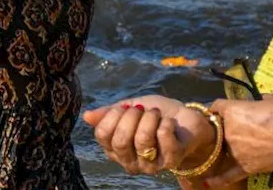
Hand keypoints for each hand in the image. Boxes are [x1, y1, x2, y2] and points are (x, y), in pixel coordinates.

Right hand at [83, 95, 215, 175]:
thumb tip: (87, 116)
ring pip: (142, 140)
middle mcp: (130, 162)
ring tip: (156, 114)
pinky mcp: (171, 161)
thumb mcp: (129, 108)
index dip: (112, 116)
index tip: (124, 107)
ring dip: (150, 118)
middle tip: (141, 110)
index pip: (102, 135)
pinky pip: (163, 137)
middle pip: (120, 141)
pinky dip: (166, 122)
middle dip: (131, 117)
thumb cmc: (154, 114)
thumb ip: (109, 113)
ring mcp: (150, 165)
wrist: (186, 120)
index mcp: (115, 149)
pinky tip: (169, 123)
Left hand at [207, 95, 272, 181]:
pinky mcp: (245, 167)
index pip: (216, 106)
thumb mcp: (271, 99)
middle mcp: (228, 132)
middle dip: (224, 126)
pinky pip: (227, 175)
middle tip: (238, 125)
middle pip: (218, 128)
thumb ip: (257, 101)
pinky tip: (207, 182)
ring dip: (226, 145)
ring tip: (236, 144)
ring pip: (223, 148)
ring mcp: (235, 151)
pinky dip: (218, 179)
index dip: (220, 106)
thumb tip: (256, 104)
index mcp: (232, 111)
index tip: (223, 108)